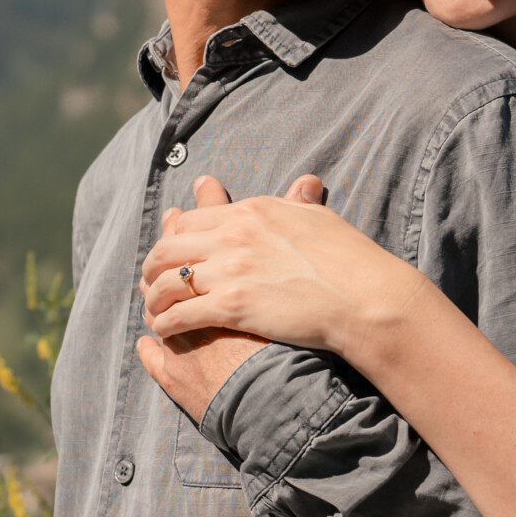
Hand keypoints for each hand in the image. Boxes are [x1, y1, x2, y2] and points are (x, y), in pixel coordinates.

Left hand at [140, 171, 430, 361]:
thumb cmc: (351, 260)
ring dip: (154, 299)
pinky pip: (180, 314)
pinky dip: (165, 324)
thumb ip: (299, 201)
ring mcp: (230, 271)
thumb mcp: (320, 218)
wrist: (365, 298)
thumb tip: (304, 183)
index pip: (191, 220)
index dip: (172, 238)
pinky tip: (164, 332)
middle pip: (168, 248)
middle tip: (149, 283)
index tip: (169, 254)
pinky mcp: (232, 306)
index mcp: (251, 212)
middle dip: (152, 268)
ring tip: (154, 311)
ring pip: (168, 282)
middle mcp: (234, 235)